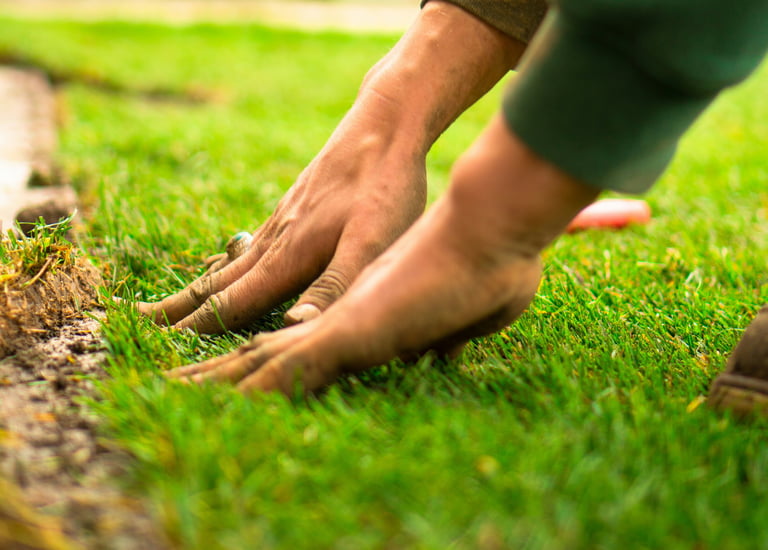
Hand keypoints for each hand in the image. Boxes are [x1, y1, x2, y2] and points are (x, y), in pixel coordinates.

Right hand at [139, 0, 526, 332]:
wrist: (385, 123)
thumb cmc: (384, 188)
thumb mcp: (370, 243)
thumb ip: (333, 287)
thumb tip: (290, 328)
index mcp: (287, 257)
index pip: (233, 303)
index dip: (199, 329)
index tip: (162, 351)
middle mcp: (274, 241)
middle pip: (218, 282)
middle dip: (180, 309)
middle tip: (139, 323)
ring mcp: (282, 222)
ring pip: (230, 263)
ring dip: (199, 287)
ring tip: (173, 302)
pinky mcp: (294, 208)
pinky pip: (249, 246)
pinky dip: (227, 262)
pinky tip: (231, 261)